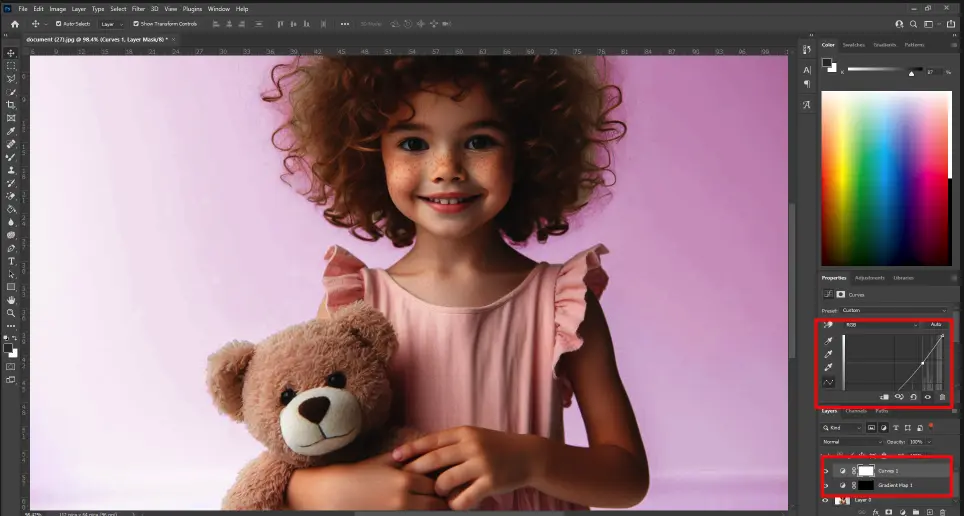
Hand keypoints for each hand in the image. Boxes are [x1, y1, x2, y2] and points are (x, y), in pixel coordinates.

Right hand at [285, 452, 447, 509]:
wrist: (328, 494)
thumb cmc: (354, 475)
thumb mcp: (380, 462)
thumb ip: (403, 458)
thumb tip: (421, 453)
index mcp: (405, 479)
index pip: (436, 484)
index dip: (441, 486)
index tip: (445, 487)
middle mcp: (404, 498)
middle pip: (436, 503)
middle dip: (440, 502)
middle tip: (445, 501)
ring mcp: (397, 513)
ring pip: (426, 514)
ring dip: (430, 511)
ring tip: (432, 508)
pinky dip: (416, 515)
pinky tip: (415, 511)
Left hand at [393, 426, 545, 509]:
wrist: (527, 456)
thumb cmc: (495, 447)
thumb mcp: (474, 437)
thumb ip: (451, 442)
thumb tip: (420, 450)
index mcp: (465, 432)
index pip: (432, 440)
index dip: (412, 449)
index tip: (394, 456)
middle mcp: (471, 446)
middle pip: (434, 460)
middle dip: (415, 471)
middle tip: (402, 481)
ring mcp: (481, 464)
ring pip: (445, 481)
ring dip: (436, 491)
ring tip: (436, 494)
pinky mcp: (490, 482)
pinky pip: (463, 498)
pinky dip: (454, 504)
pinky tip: (453, 505)